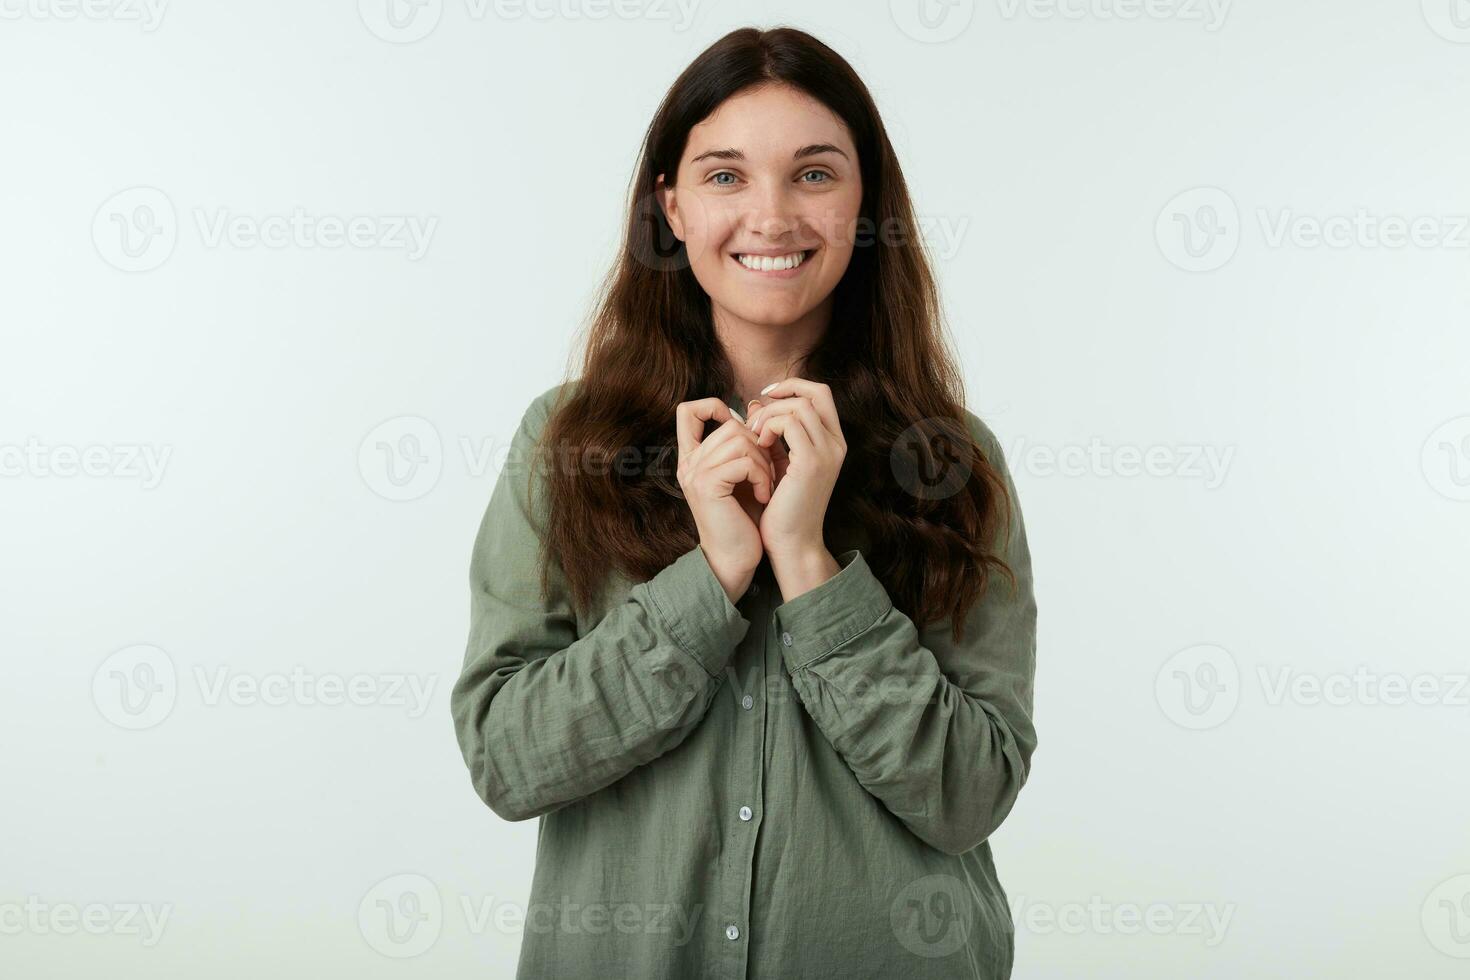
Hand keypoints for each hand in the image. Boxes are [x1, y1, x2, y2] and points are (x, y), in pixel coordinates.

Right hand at [674, 397, 776, 601]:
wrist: (736, 558)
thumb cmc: (744, 518)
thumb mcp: (746, 473)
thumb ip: (746, 441)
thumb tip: (755, 405)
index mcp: (693, 457)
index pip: (688, 410)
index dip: (714, 407)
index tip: (743, 429)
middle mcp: (688, 462)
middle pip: (729, 424)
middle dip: (759, 444)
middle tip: (767, 472)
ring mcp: (694, 473)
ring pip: (740, 440)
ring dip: (763, 461)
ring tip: (766, 485)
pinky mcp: (707, 485)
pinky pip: (743, 460)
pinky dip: (761, 476)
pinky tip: (764, 496)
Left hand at [743, 378, 845, 561]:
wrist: (792, 544)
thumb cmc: (783, 508)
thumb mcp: (778, 462)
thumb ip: (772, 431)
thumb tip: (757, 401)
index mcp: (832, 442)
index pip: (821, 393)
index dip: (793, 386)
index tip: (766, 398)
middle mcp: (836, 444)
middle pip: (813, 392)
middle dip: (780, 396)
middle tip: (756, 418)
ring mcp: (827, 452)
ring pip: (798, 406)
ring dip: (769, 415)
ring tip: (754, 437)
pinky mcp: (812, 462)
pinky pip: (789, 423)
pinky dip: (768, 428)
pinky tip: (758, 446)